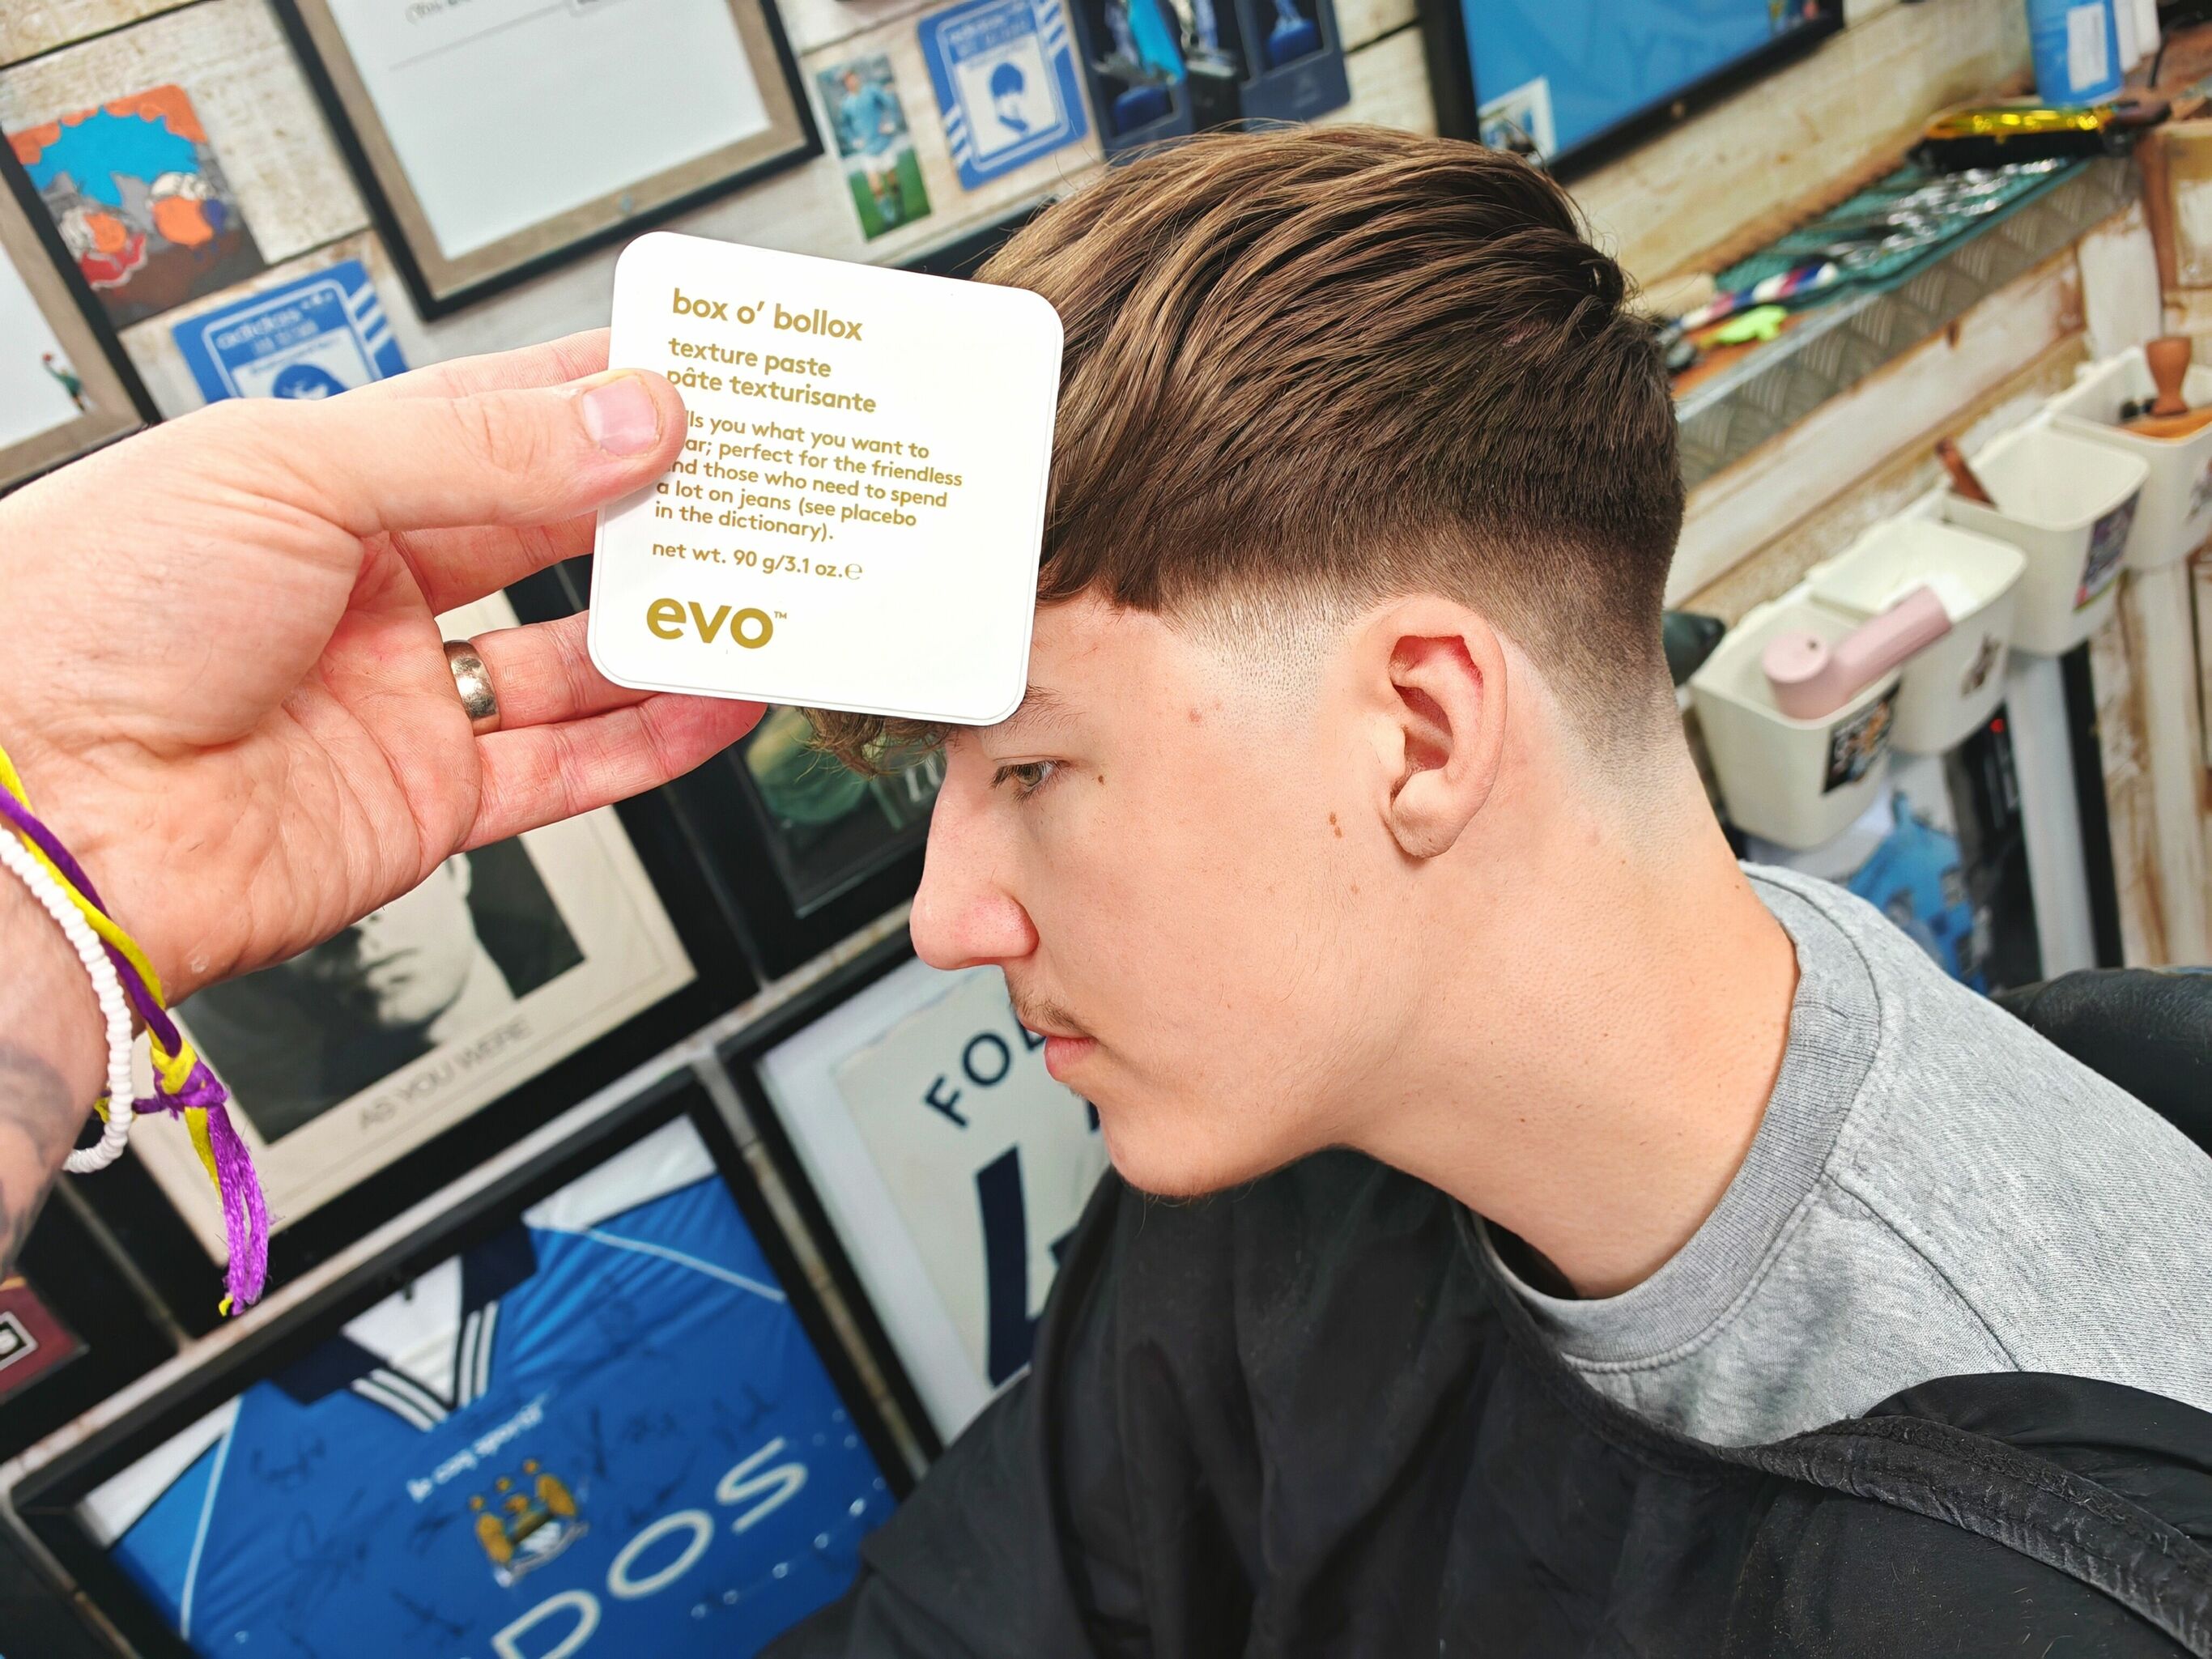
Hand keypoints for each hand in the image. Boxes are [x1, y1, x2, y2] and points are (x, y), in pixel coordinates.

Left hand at [0, 331, 761, 1009]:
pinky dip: (654, 739)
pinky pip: (569, 767)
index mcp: (321, 479)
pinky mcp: (428, 800)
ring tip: (763, 588)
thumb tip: (627, 420)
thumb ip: (479, 451)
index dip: (600, 394)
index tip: (699, 372)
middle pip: (552, 533)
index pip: (495, 416)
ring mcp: (402, 697)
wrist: (32, 811)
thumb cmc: (83, 613)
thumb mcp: (290, 472)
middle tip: (757, 479)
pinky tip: (715, 700)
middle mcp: (368, 586)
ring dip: (670, 625)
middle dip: (656, 506)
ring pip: (577, 655)